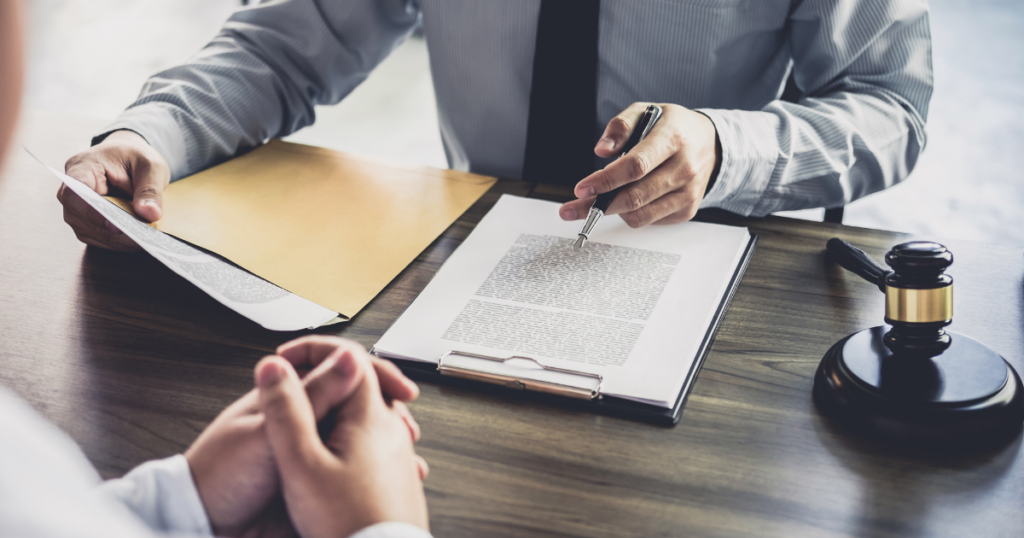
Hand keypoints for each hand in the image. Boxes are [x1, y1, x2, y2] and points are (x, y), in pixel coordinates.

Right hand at [57, 130, 169, 250]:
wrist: (129, 160)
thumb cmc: (135, 158)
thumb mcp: (150, 167)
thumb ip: (150, 189)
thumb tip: (149, 214)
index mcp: (82, 167)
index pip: (76, 192)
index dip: (92, 211)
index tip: (116, 225)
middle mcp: (71, 189)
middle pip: (81, 217)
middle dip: (112, 231)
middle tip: (141, 238)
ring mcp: (76, 208)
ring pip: (89, 232)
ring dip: (117, 240)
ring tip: (144, 241)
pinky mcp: (86, 222)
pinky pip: (98, 238)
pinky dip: (118, 242)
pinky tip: (137, 242)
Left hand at [185, 336, 421, 537]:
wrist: (205, 527)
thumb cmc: (219, 476)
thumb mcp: (268, 432)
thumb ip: (309, 397)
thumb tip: (347, 359)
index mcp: (289, 397)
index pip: (341, 370)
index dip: (373, 374)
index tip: (398, 387)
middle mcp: (305, 421)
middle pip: (357, 403)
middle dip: (389, 411)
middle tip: (407, 426)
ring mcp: (312, 452)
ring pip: (362, 439)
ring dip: (390, 445)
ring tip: (407, 458)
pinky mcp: (316, 483)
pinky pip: (354, 473)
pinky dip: (379, 475)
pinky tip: (393, 482)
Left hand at [559, 102, 720, 227]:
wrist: (711, 144)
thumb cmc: (672, 127)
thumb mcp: (646, 111)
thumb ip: (620, 126)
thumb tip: (601, 150)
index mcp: (672, 139)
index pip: (635, 166)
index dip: (605, 180)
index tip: (581, 188)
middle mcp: (684, 168)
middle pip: (635, 196)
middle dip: (598, 206)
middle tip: (570, 209)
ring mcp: (688, 192)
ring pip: (640, 215)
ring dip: (613, 211)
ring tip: (599, 201)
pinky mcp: (687, 210)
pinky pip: (650, 221)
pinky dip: (632, 213)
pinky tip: (629, 199)